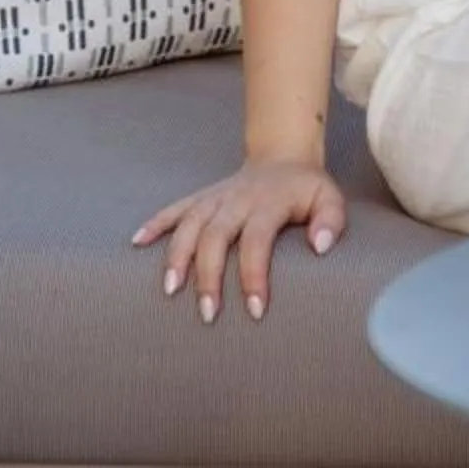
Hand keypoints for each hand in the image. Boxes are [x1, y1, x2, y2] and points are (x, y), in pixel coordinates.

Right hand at [134, 157, 345, 322]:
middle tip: (207, 314)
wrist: (283, 155)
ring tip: (168, 290)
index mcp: (268, 202)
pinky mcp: (201, 197)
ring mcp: (215, 197)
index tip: (255, 311)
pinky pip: (173, 208)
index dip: (254, 275)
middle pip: (215, 236)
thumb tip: (320, 247)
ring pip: (189, 224)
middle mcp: (237, 199)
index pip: (257, 241)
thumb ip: (331, 221)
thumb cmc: (306, 189)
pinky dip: (154, 224)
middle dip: (208, 276)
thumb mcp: (329, 198)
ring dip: (176, 256)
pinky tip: (136, 243)